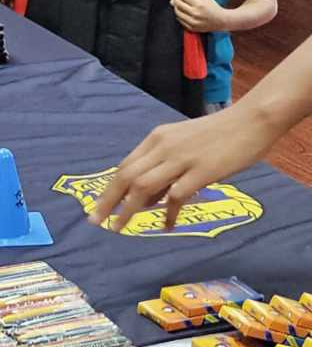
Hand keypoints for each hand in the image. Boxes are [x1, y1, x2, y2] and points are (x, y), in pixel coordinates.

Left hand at [89, 106, 278, 231]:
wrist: (252, 119)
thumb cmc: (220, 133)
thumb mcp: (183, 142)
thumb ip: (164, 165)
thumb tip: (147, 198)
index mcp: (157, 138)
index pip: (125, 166)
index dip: (110, 189)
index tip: (99, 207)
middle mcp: (164, 146)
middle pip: (126, 176)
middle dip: (108, 200)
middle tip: (95, 221)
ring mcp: (182, 158)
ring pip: (143, 185)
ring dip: (128, 209)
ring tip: (120, 227)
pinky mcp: (202, 170)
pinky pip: (176, 195)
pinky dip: (168, 213)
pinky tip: (167, 226)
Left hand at [171, 0, 225, 33]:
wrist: (220, 21)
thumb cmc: (213, 7)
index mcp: (199, 5)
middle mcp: (195, 14)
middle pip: (179, 4)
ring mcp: (193, 22)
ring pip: (178, 13)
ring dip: (175, 7)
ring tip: (176, 4)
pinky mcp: (192, 28)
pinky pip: (180, 20)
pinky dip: (179, 15)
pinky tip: (181, 11)